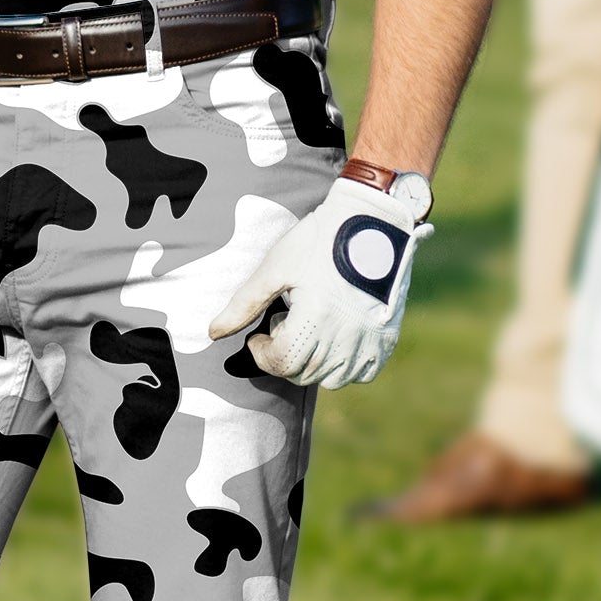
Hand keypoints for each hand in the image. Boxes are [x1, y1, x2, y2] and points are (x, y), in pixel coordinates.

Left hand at [209, 173, 433, 389]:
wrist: (372, 221)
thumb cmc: (319, 240)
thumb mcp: (276, 267)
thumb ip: (244, 304)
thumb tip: (213, 333)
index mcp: (315, 317)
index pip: (281, 362)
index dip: (261, 354)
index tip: (258, 335)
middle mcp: (345, 335)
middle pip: (303, 373)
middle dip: (283, 356)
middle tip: (283, 324)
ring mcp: (369, 339)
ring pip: (331, 379)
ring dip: (311, 364)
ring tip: (309, 329)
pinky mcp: (386, 338)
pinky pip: (362, 373)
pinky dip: (343, 366)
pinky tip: (334, 338)